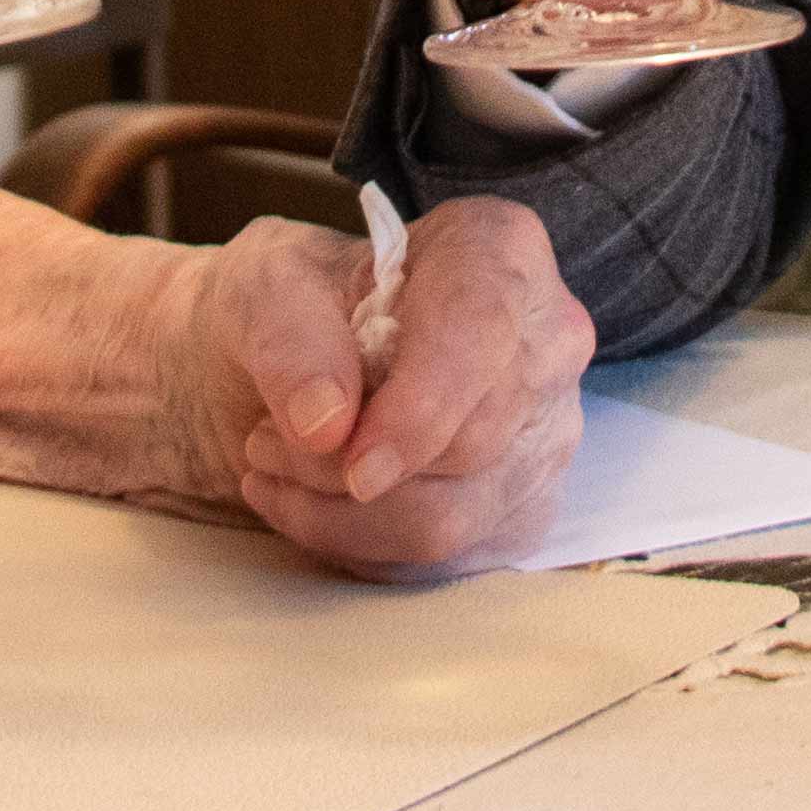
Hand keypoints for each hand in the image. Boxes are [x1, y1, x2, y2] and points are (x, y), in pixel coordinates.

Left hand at [168, 197, 590, 573]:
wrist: (294, 359)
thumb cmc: (293, 303)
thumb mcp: (265, 288)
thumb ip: (289, 341)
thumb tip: (327, 426)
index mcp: (500, 252)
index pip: (482, 334)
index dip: (419, 408)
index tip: (342, 455)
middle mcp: (548, 344)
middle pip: (470, 441)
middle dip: (347, 466)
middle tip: (262, 443)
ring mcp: (544, 434)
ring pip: (456, 516)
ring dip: (343, 516)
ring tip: (273, 473)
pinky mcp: (520, 509)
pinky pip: (445, 558)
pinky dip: (360, 546)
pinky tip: (312, 508)